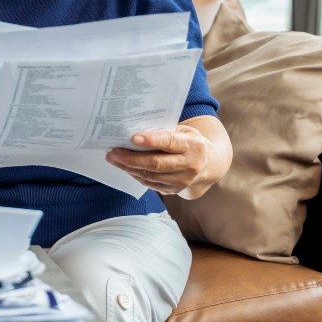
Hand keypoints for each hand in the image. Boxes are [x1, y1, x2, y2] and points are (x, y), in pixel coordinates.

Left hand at [105, 121, 227, 198]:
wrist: (209, 165)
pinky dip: (135, 174)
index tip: (133, 138)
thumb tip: (134, 131)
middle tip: (113, 152)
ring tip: (114, 159)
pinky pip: (149, 183)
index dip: (151, 140)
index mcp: (194, 146)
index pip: (170, 142)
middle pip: (156, 163)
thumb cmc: (189, 142)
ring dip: (128, 168)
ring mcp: (183, 181)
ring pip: (150, 176)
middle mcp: (190, 165)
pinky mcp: (174, 190)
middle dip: (131, 158)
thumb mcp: (184, 132)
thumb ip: (165, 132)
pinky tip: (125, 167)